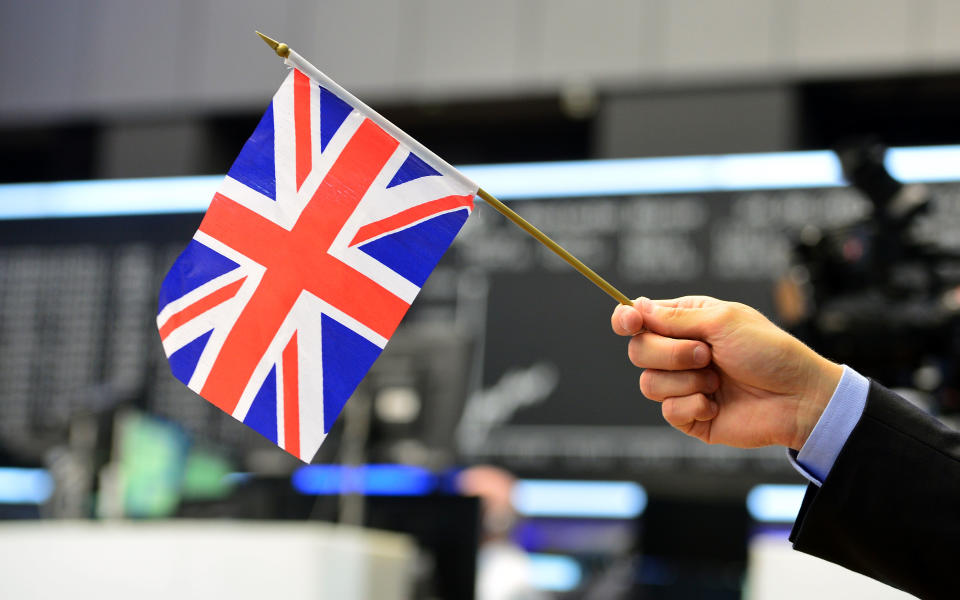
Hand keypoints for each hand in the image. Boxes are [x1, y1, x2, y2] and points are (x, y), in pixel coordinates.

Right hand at [611, 296, 842, 449]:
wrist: (798, 399)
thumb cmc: (770, 352)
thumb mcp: (723, 321)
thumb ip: (675, 317)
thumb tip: (635, 307)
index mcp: (686, 322)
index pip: (638, 319)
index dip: (626, 320)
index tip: (631, 323)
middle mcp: (679, 352)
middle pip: (638, 351)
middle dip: (671, 353)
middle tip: (707, 355)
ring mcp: (683, 385)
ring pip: (648, 384)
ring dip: (686, 381)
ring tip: (717, 381)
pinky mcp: (689, 416)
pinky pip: (667, 411)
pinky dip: (693, 404)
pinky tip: (717, 403)